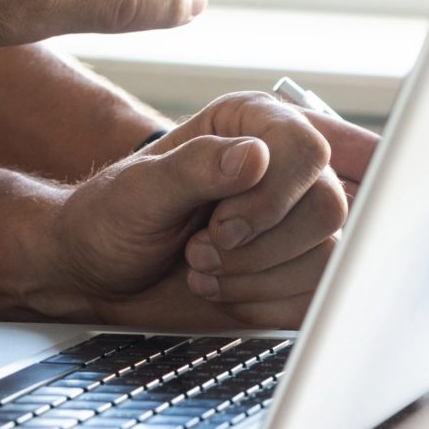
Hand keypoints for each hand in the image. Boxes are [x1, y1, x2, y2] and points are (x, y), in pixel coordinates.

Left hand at [23, 93, 358, 330]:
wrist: (100, 273)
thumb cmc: (112, 217)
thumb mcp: (140, 188)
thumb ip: (196, 167)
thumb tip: (255, 157)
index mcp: (253, 124)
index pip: (307, 150)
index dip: (271, 198)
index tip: (221, 227)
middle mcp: (283, 167)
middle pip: (328, 207)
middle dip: (259, 246)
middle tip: (200, 250)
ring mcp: (294, 220)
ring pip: (326, 256)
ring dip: (255, 278)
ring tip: (203, 269)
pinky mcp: (296, 269)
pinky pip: (316, 294)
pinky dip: (265, 304)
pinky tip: (226, 292)